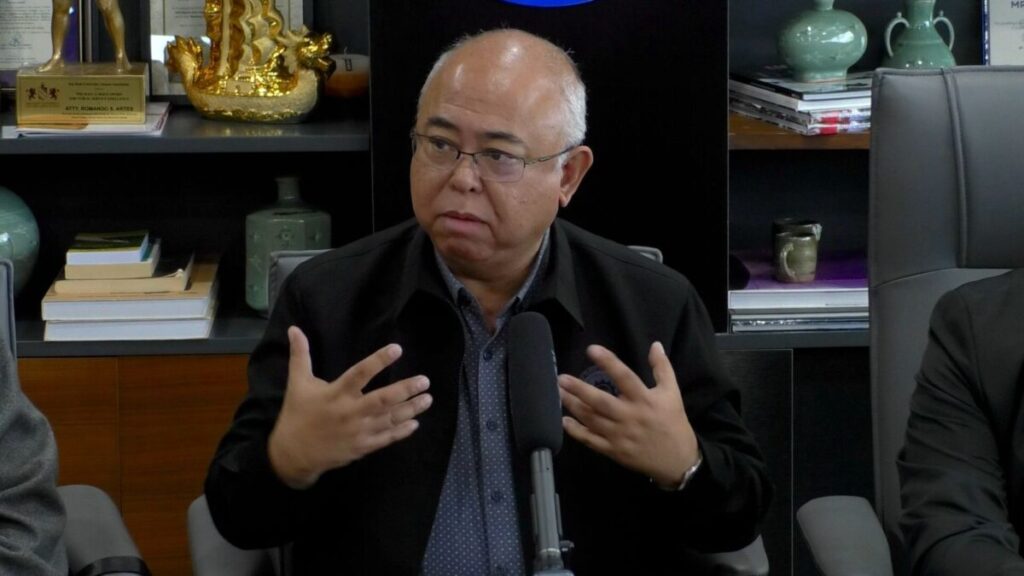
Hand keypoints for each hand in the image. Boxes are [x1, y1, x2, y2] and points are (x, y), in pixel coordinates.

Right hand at [268, 326, 432, 488]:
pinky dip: (401, 431)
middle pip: (383, 399)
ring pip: (389, 419)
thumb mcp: (297, 383)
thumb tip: (294, 329)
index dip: (378, 360)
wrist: (293, 454)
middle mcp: (350, 412)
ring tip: (428, 399)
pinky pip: (386, 438)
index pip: (360, 373)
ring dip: (411, 409)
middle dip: (406, 389)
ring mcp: (358, 431)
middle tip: (425, 381)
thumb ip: (300, 355)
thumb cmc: (297, 414)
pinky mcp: (362, 447)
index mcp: (336, 393)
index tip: (397, 349)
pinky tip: (415, 423)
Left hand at [558, 342, 697, 487]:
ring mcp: (620, 436)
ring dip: (574, 406)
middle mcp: (630, 417)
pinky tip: (564, 421)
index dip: (608, 362)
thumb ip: (662, 368)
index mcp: (645, 400)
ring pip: (592, 420)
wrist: (678, 461)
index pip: (625, 377)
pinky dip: (577, 432)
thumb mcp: (672, 392)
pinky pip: (591, 440)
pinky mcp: (614, 451)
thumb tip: (655, 344)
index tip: (592, 349)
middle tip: (561, 378)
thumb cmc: (673, 422)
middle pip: (601, 402)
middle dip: (580, 390)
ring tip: (559, 393)